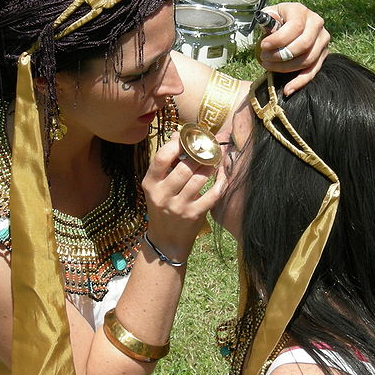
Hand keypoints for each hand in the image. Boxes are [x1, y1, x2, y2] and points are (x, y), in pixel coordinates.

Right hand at [141, 132, 224, 262]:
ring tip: (216, 158)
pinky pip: (212, 194)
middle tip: (209, 146)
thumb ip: (166, 162)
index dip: (177, 143)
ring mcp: (178, 206)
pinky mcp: (194, 215)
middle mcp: (162, 195)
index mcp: (150, 183)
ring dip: (211, 166)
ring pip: (200, 178)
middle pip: (184, 167)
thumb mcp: (157, 186)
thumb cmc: (163, 206)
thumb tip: (179, 135)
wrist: (165, 240)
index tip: (189, 137)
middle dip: (200, 154)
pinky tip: (223, 174)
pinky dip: (221, 182)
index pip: (161, 158)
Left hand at [256, 2, 329, 95]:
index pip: (295, 27)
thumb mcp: (270, 15)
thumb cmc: (277, 21)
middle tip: (264, 58)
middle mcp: (316, 23)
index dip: (278, 39)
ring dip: (286, 68)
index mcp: (302, 11)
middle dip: (281, 55)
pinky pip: (313, 71)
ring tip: (269, 66)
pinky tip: (287, 89)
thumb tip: (268, 26)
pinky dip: (300, 82)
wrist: (289, 23)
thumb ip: (268, 20)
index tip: (263, 47)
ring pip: (308, 60)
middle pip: (303, 45)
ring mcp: (322, 40)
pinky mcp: (323, 54)